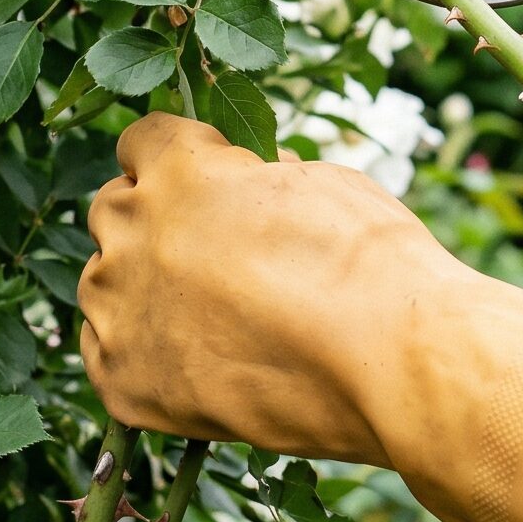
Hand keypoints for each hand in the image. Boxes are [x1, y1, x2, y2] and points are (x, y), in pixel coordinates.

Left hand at [78, 113, 522, 521]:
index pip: (143, 135)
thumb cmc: (401, 264)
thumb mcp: (348, 189)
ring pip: (108, 283)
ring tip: (228, 315)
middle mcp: (134, 230)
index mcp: (185, 163)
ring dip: (152, 290)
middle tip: (229, 251)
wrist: (414, 366)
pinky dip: (149, 360)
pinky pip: (115, 359)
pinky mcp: (136, 386)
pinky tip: (204, 366)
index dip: (187, 159)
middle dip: (166, 221)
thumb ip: (287, 179)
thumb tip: (277, 185)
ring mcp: (127, 311)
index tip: (217, 182)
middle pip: (116, 207)